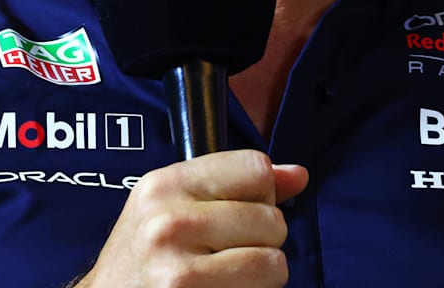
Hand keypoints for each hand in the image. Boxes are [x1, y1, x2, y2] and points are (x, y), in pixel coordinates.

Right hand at [74, 150, 308, 287]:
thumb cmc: (145, 257)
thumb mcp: (175, 207)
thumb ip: (236, 185)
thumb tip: (298, 175)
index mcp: (166, 184)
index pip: (255, 167)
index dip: (262, 193)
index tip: (240, 212)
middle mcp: (169, 220)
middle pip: (271, 218)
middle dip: (263, 240)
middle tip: (229, 254)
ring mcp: (178, 267)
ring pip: (274, 262)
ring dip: (262, 275)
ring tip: (228, 277)